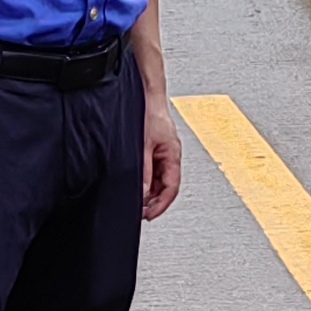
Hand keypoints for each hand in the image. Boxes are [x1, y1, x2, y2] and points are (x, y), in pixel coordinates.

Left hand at [140, 100, 185, 220]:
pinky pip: (153, 171)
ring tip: (137, 201)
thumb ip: (143, 171)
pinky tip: (137, 185)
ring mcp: (162, 153)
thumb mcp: (144, 146)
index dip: (161, 205)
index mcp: (173, 155)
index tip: (150, 215)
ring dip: (149, 192)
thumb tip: (142, 193)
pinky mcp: (155, 149)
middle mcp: (170, 156)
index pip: (172, 188)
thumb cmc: (150, 113)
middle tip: (141, 212)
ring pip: (159, 180)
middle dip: (155, 202)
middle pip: (166, 187)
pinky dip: (146, 181)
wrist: (147, 95)